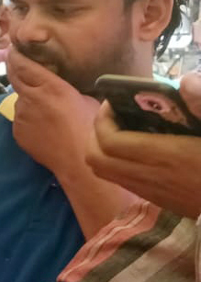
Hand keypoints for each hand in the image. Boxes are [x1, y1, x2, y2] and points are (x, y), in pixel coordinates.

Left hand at [8, 47, 99, 175]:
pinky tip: (42, 125)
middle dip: (13, 66)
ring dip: (26, 97)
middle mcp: (31, 99)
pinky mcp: (17, 132)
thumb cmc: (91, 129)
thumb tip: (60, 85)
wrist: (79, 161)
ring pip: (19, 100)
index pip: (23, 65)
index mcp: (51, 87)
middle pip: (14, 76)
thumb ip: (66, 88)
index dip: (16, 55)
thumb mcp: (85, 99)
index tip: (14, 48)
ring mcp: (21, 116)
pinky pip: (20, 119)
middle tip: (14, 60)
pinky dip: (27, 117)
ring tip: (42, 105)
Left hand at [87, 73, 200, 217]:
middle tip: (114, 113)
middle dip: (96, 132)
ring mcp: (151, 191)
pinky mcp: (158, 200)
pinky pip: (120, 180)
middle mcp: (150, 176)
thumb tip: (186, 80)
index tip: (114, 100)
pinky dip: (116, 162)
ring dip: (103, 148)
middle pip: (95, 158)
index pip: (109, 140)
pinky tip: (139, 148)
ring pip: (104, 172)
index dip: (103, 118)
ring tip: (122, 128)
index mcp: (165, 155)